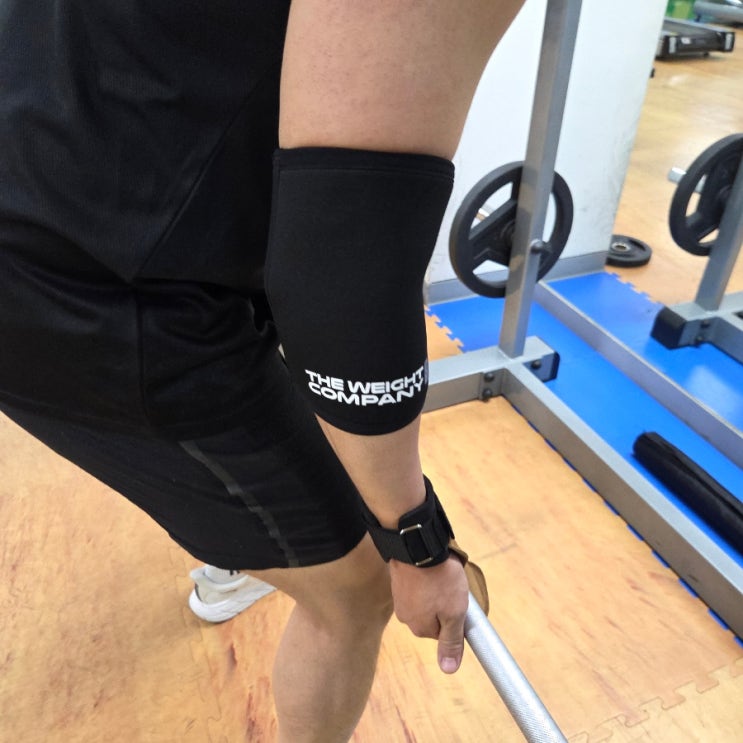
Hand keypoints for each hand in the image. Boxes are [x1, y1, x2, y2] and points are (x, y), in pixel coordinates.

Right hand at [389, 555, 469, 673]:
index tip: (459, 602)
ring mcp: (400, 597)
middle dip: (444, 603)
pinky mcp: (398, 579)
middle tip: (452, 586)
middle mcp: (406, 616)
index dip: (455, 618)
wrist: (416, 544)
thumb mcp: (453, 613)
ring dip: (435, 589)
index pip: (443, 633)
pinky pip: (418, 585)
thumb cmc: (438, 578)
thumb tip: (448, 670)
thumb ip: (451, 641)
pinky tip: (431, 568)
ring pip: (425, 600)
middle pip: (433, 617)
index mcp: (419, 628)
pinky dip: (426, 578)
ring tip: (442, 574)